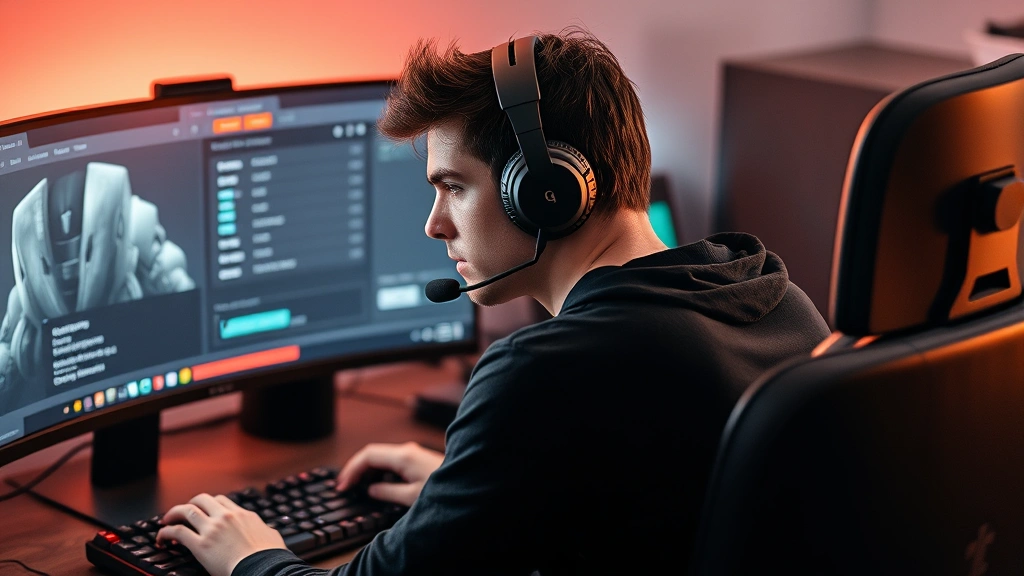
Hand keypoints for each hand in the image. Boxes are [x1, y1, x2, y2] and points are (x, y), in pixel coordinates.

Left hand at [157, 493, 285, 575]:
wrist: (263, 568)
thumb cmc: (269, 556)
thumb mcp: (271, 535)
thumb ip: (263, 529)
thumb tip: (266, 530)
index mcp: (242, 514)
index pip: (221, 500)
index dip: (209, 504)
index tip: (204, 510)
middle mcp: (225, 517)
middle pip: (202, 499)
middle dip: (190, 504)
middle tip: (183, 512)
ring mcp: (212, 529)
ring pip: (186, 511)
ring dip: (174, 514)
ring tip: (166, 521)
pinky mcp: (200, 545)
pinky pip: (177, 532)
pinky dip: (166, 532)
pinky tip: (162, 538)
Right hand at [337, 441, 443, 506]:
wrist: (473, 482)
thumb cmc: (448, 489)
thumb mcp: (412, 497)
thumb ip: (388, 492)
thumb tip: (372, 490)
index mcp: (403, 456)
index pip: (367, 455)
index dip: (351, 469)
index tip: (342, 484)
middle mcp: (407, 450)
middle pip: (372, 454)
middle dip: (356, 469)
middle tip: (344, 486)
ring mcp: (413, 454)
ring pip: (382, 457)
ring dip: (368, 470)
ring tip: (357, 487)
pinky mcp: (418, 460)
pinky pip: (392, 462)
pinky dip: (380, 471)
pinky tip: (378, 484)